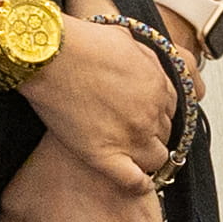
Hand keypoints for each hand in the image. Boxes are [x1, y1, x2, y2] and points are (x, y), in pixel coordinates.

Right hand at [30, 5, 177, 189]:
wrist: (50, 55)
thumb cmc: (80, 42)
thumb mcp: (126, 36)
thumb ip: (143, 54)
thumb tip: (146, 60)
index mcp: (158, 85)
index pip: (172, 110)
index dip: (158, 114)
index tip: (148, 118)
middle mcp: (150, 113)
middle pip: (164, 134)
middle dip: (152, 134)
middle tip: (135, 135)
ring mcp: (130, 136)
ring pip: (156, 159)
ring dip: (147, 158)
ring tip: (134, 158)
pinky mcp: (105, 155)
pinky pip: (134, 181)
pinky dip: (139, 185)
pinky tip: (137, 184)